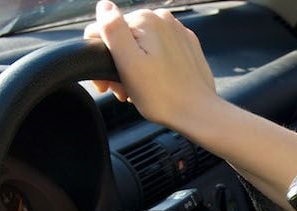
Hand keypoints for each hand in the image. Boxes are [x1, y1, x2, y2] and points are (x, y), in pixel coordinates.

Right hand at [84, 0, 216, 126]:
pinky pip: (160, 52)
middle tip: (121, 91)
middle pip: (125, 38)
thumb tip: (104, 6)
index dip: (98, 59)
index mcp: (146, 20)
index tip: (105, 85)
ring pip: (142, 46)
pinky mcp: (188, 48)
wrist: (198, 113)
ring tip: (137, 91)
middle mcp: (164, 20)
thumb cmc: (163, 96)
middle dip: (117, 64)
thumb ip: (113, 30)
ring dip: (133, 68)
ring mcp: (178, 34)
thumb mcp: (128, 63)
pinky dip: (152, 67)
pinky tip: (153, 85)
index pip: (105, 31)